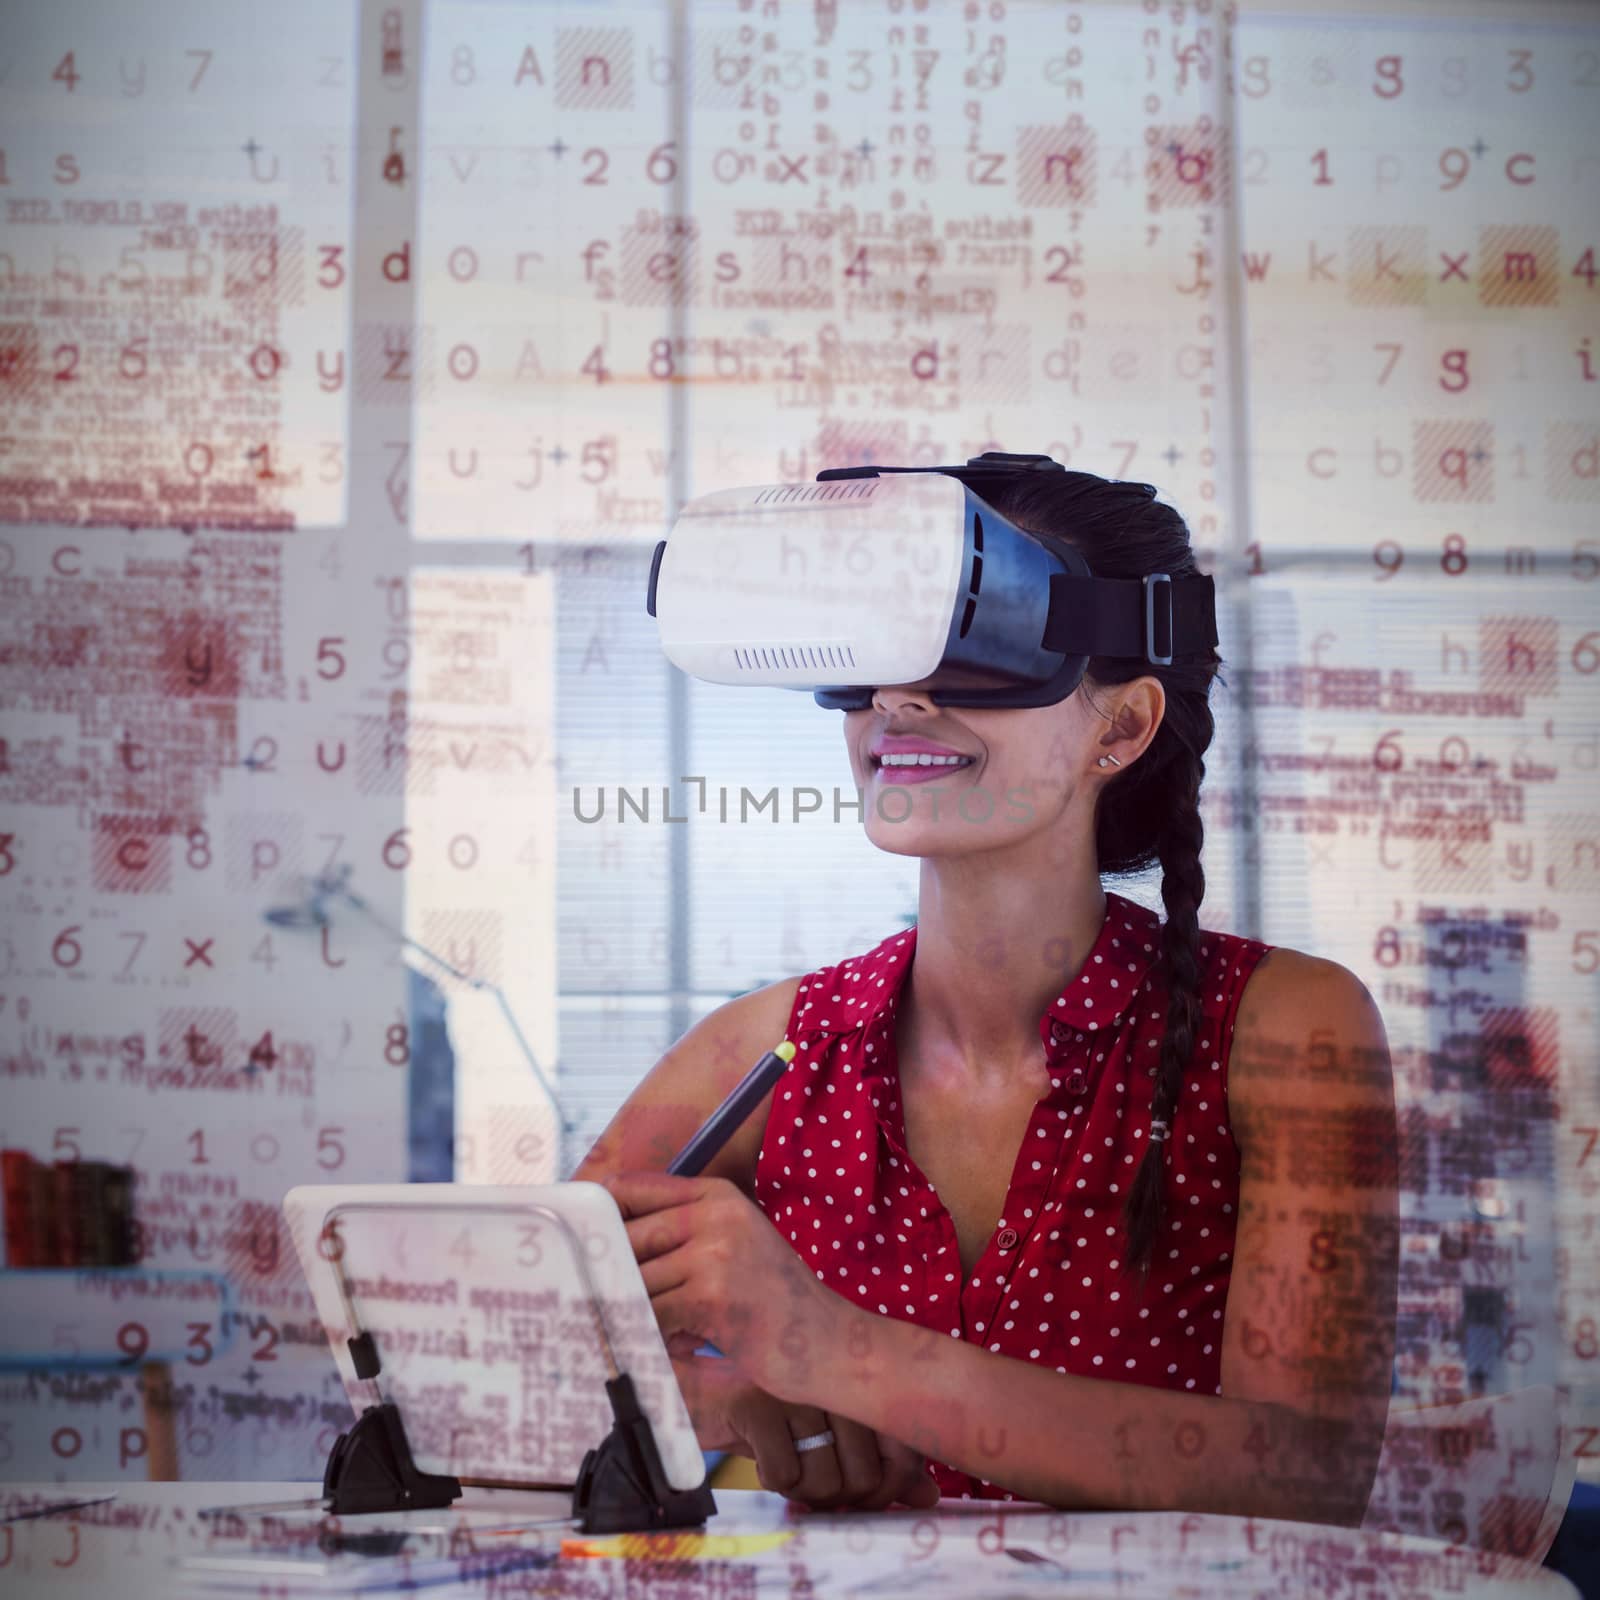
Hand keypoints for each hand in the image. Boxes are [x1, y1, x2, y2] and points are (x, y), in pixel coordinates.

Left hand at [600, 1171, 851, 1406]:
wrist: (830, 1341)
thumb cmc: (776, 1301)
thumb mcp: (737, 1243)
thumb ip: (685, 1235)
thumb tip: (611, 1247)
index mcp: (717, 1195)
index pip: (633, 1188)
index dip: (599, 1214)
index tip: (578, 1240)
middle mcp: (715, 1214)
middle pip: (627, 1236)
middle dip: (608, 1274)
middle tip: (592, 1300)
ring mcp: (715, 1252)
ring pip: (637, 1281)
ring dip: (632, 1313)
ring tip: (645, 1332)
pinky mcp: (712, 1295)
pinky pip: (654, 1316)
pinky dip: (652, 1338)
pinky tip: (673, 1348)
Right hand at [671, 1352, 938, 1510]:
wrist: (706, 1388)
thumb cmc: (779, 1418)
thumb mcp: (832, 1440)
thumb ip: (882, 1463)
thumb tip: (928, 1497)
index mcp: (862, 1381)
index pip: (901, 1456)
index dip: (884, 1491)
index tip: (858, 1493)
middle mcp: (836, 1376)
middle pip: (864, 1479)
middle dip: (837, 1496)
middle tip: (810, 1476)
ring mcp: (796, 1387)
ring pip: (825, 1482)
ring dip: (802, 1491)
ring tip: (787, 1463)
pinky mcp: (756, 1402)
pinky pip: (784, 1475)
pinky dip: (771, 1480)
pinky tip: (762, 1455)